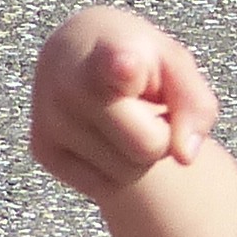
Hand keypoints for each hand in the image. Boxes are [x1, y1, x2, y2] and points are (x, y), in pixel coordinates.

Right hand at [30, 6, 219, 200]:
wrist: (73, 49)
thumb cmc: (136, 57)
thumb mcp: (175, 63)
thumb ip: (195, 105)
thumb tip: (185, 157)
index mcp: (110, 50)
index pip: (117, 63)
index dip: (123, 66)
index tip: (126, 63)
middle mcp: (72, 83)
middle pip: (148, 147)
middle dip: (159, 134)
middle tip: (141, 104)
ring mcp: (51, 118)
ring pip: (128, 173)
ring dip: (136, 152)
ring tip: (119, 112)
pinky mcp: (41, 149)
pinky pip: (104, 188)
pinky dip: (114, 167)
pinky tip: (101, 131)